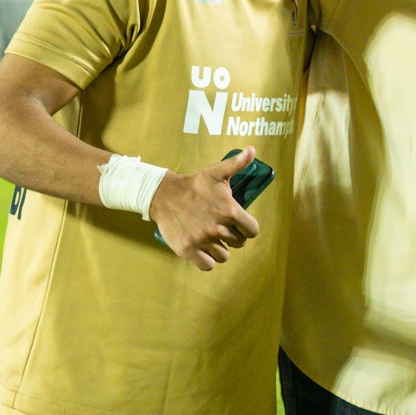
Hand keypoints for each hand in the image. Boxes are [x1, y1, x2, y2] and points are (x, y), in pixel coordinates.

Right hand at [149, 148, 262, 270]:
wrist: (163, 195)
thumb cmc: (194, 184)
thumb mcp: (217, 172)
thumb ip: (237, 164)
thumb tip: (252, 149)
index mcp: (230, 211)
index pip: (252, 230)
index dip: (247, 228)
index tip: (238, 223)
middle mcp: (218, 228)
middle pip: (239, 243)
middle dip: (233, 237)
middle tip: (221, 227)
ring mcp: (202, 240)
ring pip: (224, 256)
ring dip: (220, 249)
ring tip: (211, 237)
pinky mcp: (188, 250)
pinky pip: (208, 265)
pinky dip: (207, 260)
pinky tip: (203, 250)